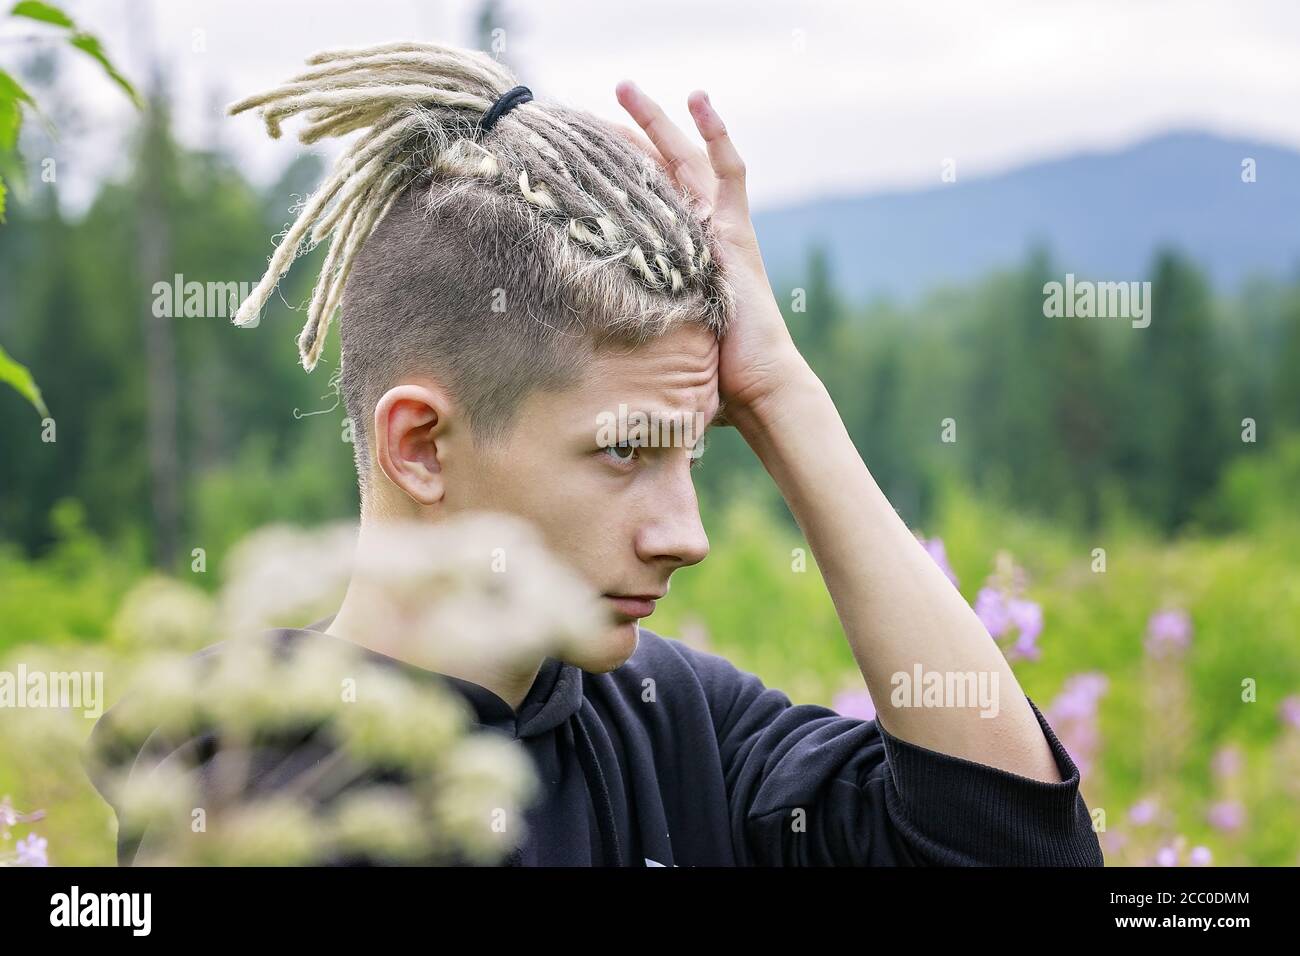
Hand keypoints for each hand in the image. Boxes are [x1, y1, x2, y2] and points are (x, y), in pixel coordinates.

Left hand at [613, 82, 812, 424]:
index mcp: (681, 257)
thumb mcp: (657, 348)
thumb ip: (628, 340)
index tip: (582, 153)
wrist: (756, 387)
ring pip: (686, 161)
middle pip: (663, 170)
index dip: (617, 173)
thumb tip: (579, 363)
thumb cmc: (712, 380)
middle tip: (601, 100)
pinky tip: (700, 100)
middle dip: (632, 133)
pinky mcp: (737, 234)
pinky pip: (729, 172)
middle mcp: (702, 236)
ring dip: (659, 122)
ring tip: (625, 89)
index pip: (646, 200)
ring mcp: (721, 231)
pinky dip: (717, 134)